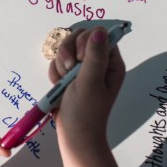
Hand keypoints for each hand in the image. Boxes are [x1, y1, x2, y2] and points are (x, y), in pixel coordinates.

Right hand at [48, 27, 136, 166]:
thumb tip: (99, 30)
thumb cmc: (85, 111)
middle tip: (70, 70)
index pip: (98, 34)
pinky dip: (55, 73)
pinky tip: (59, 87)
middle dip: (68, 52)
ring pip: (65, 48)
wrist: (73, 135)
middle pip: (79, 36)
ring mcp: (83, 68)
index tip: (79, 59)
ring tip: (64, 82)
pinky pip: (57, 61)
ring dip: (60, 64)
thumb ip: (94, 55)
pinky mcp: (69, 74)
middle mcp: (98, 62)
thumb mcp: (90, 82)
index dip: (84, 42)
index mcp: (111, 63)